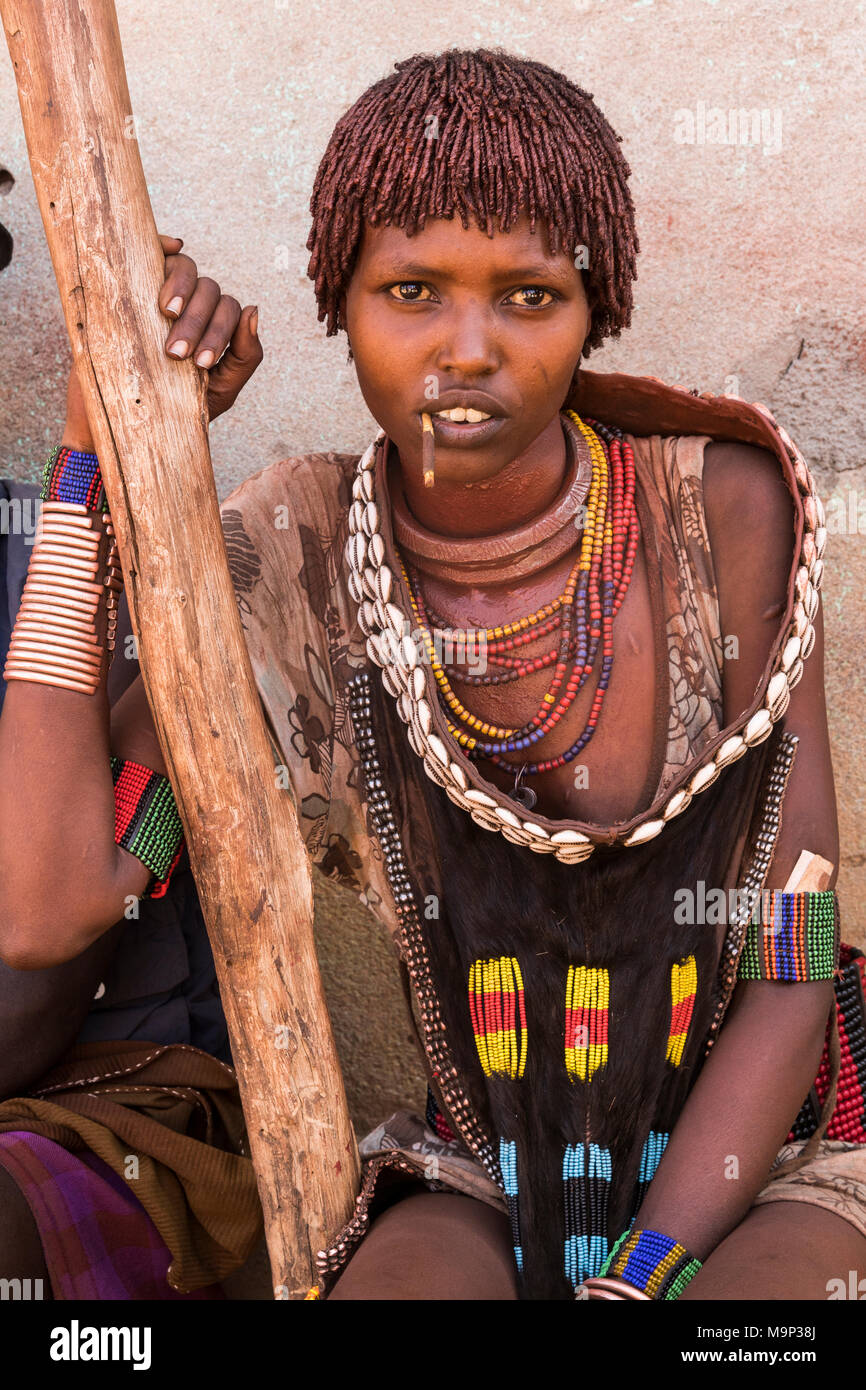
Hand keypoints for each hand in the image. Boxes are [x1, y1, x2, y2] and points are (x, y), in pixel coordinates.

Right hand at [63, 232, 261, 448]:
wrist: (126, 421)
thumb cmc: (176, 406)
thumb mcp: (220, 390)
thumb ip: (245, 356)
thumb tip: (254, 310)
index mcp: (214, 325)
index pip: (229, 311)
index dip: (219, 333)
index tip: (199, 364)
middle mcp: (194, 303)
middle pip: (209, 291)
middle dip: (196, 323)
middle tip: (176, 354)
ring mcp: (164, 289)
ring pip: (187, 268)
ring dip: (181, 288)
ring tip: (167, 314)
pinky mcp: (134, 280)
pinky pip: (156, 249)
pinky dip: (165, 243)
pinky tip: (169, 248)